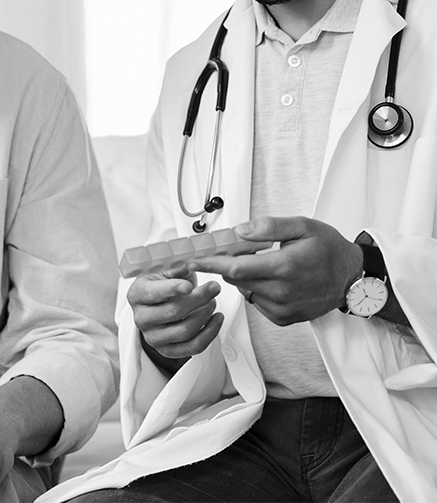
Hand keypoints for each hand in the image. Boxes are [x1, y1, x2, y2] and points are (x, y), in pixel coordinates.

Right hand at [127, 268, 222, 367]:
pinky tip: (216, 319)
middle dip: (198, 299)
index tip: (189, 286)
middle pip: (173, 312)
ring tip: (213, 302)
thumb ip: (177, 269)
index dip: (172, 289)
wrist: (159, 306)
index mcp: (136, 294)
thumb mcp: (165, 272)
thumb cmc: (162, 286)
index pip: (153, 293)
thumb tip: (190, 265)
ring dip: (205, 315)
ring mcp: (153, 338)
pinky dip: (210, 333)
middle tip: (213, 287)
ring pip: (185, 331)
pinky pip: (193, 347)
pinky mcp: (167, 351)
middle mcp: (141, 318)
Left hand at [190, 216, 363, 325]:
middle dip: (227, 264)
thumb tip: (240, 231)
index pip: (236, 267)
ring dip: (244, 276)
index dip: (211, 263)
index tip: (194, 260)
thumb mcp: (303, 226)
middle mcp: (281, 292)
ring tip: (264, 263)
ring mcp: (282, 308)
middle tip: (232, 251)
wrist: (352, 279)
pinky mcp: (283, 318)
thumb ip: (269, 227)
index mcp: (284, 266)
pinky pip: (257, 302)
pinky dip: (256, 289)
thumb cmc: (328, 249)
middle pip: (236, 279)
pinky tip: (273, 279)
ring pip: (245, 290)